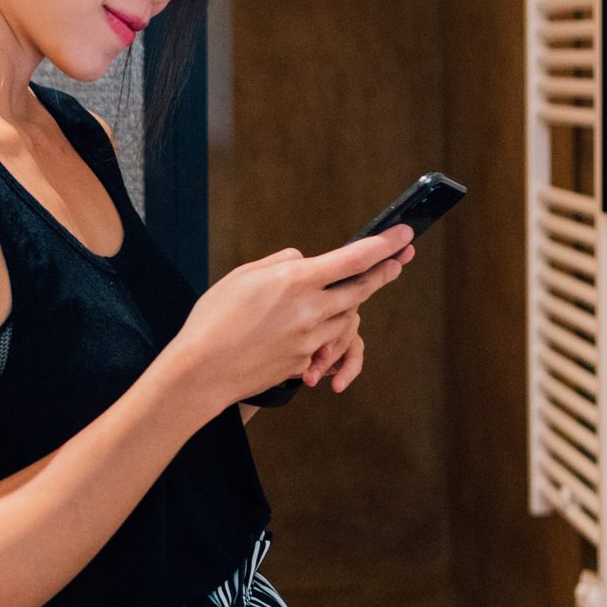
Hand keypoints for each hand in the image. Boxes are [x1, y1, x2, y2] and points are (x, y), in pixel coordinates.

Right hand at [168, 224, 413, 408]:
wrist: (202, 371)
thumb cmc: (214, 319)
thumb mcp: (242, 276)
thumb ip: (280, 263)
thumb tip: (305, 261)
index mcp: (295, 280)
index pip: (354, 258)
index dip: (385, 245)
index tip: (404, 236)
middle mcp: (310, 309)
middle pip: (362, 289)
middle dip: (384, 273)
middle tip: (398, 263)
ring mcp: (310, 339)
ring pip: (347, 319)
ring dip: (349, 306)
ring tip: (348, 295)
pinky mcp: (305, 361)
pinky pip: (325, 345)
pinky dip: (323, 335)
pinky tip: (307, 330)